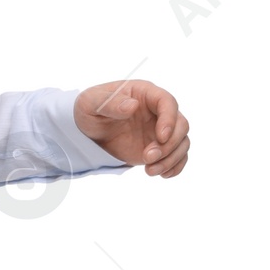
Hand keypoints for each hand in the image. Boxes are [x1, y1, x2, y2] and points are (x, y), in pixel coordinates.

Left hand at [74, 79, 190, 176]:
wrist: (87, 131)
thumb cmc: (90, 109)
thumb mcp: (91, 102)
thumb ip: (110, 103)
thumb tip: (131, 106)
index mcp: (145, 94)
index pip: (168, 102)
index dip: (170, 119)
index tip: (161, 137)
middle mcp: (158, 111)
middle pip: (181, 125)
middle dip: (170, 144)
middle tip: (147, 157)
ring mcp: (160, 130)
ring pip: (182, 143)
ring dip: (171, 159)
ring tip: (150, 170)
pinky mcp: (159, 148)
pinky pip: (177, 156)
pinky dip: (175, 167)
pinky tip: (161, 174)